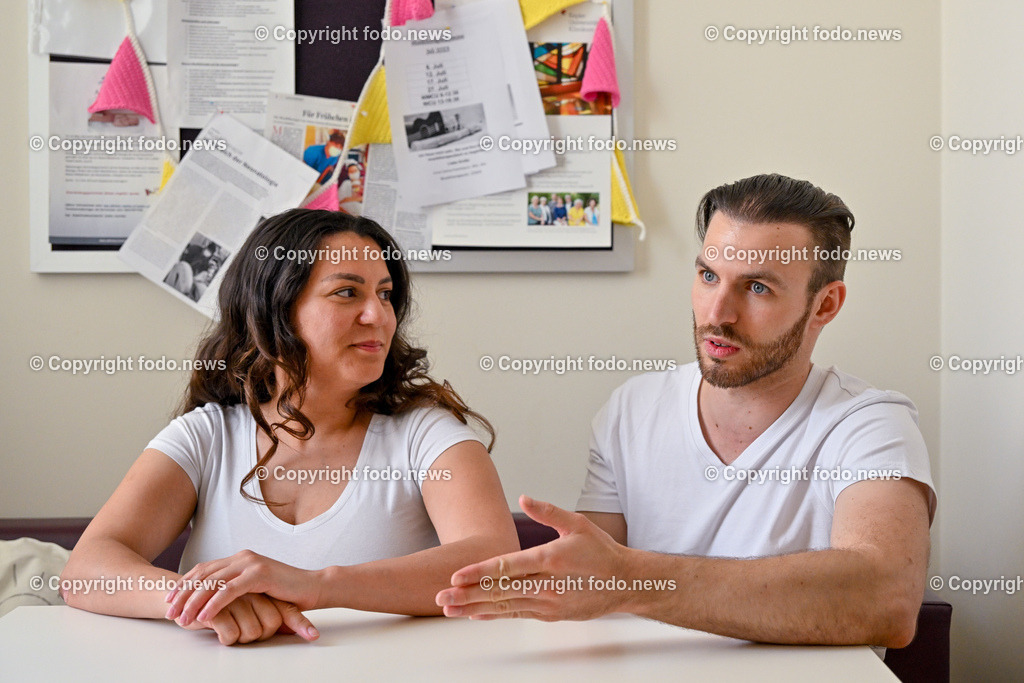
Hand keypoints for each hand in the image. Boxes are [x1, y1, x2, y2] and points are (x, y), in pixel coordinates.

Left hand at [165, 550, 320, 634]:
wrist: (314, 587)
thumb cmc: (286, 592)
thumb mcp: (256, 588)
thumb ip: (238, 587)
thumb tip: (214, 600)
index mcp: (240, 559)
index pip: (204, 569)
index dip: (184, 584)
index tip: (169, 600)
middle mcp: (242, 557)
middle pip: (203, 575)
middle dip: (183, 594)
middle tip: (169, 612)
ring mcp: (251, 564)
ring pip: (213, 583)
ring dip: (194, 602)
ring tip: (183, 618)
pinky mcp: (259, 574)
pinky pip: (229, 591)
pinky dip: (214, 604)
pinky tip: (204, 617)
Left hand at [435, 495, 631, 620]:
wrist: (626, 583)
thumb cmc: (601, 551)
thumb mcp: (578, 524)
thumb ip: (548, 511)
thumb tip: (524, 496)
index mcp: (551, 559)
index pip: (508, 567)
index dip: (480, 572)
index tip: (456, 576)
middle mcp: (547, 585)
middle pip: (499, 591)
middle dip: (467, 595)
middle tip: (441, 598)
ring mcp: (549, 603)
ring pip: (505, 606)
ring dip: (474, 608)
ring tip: (450, 610)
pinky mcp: (552, 615)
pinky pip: (517, 615)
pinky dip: (495, 615)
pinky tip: (476, 615)